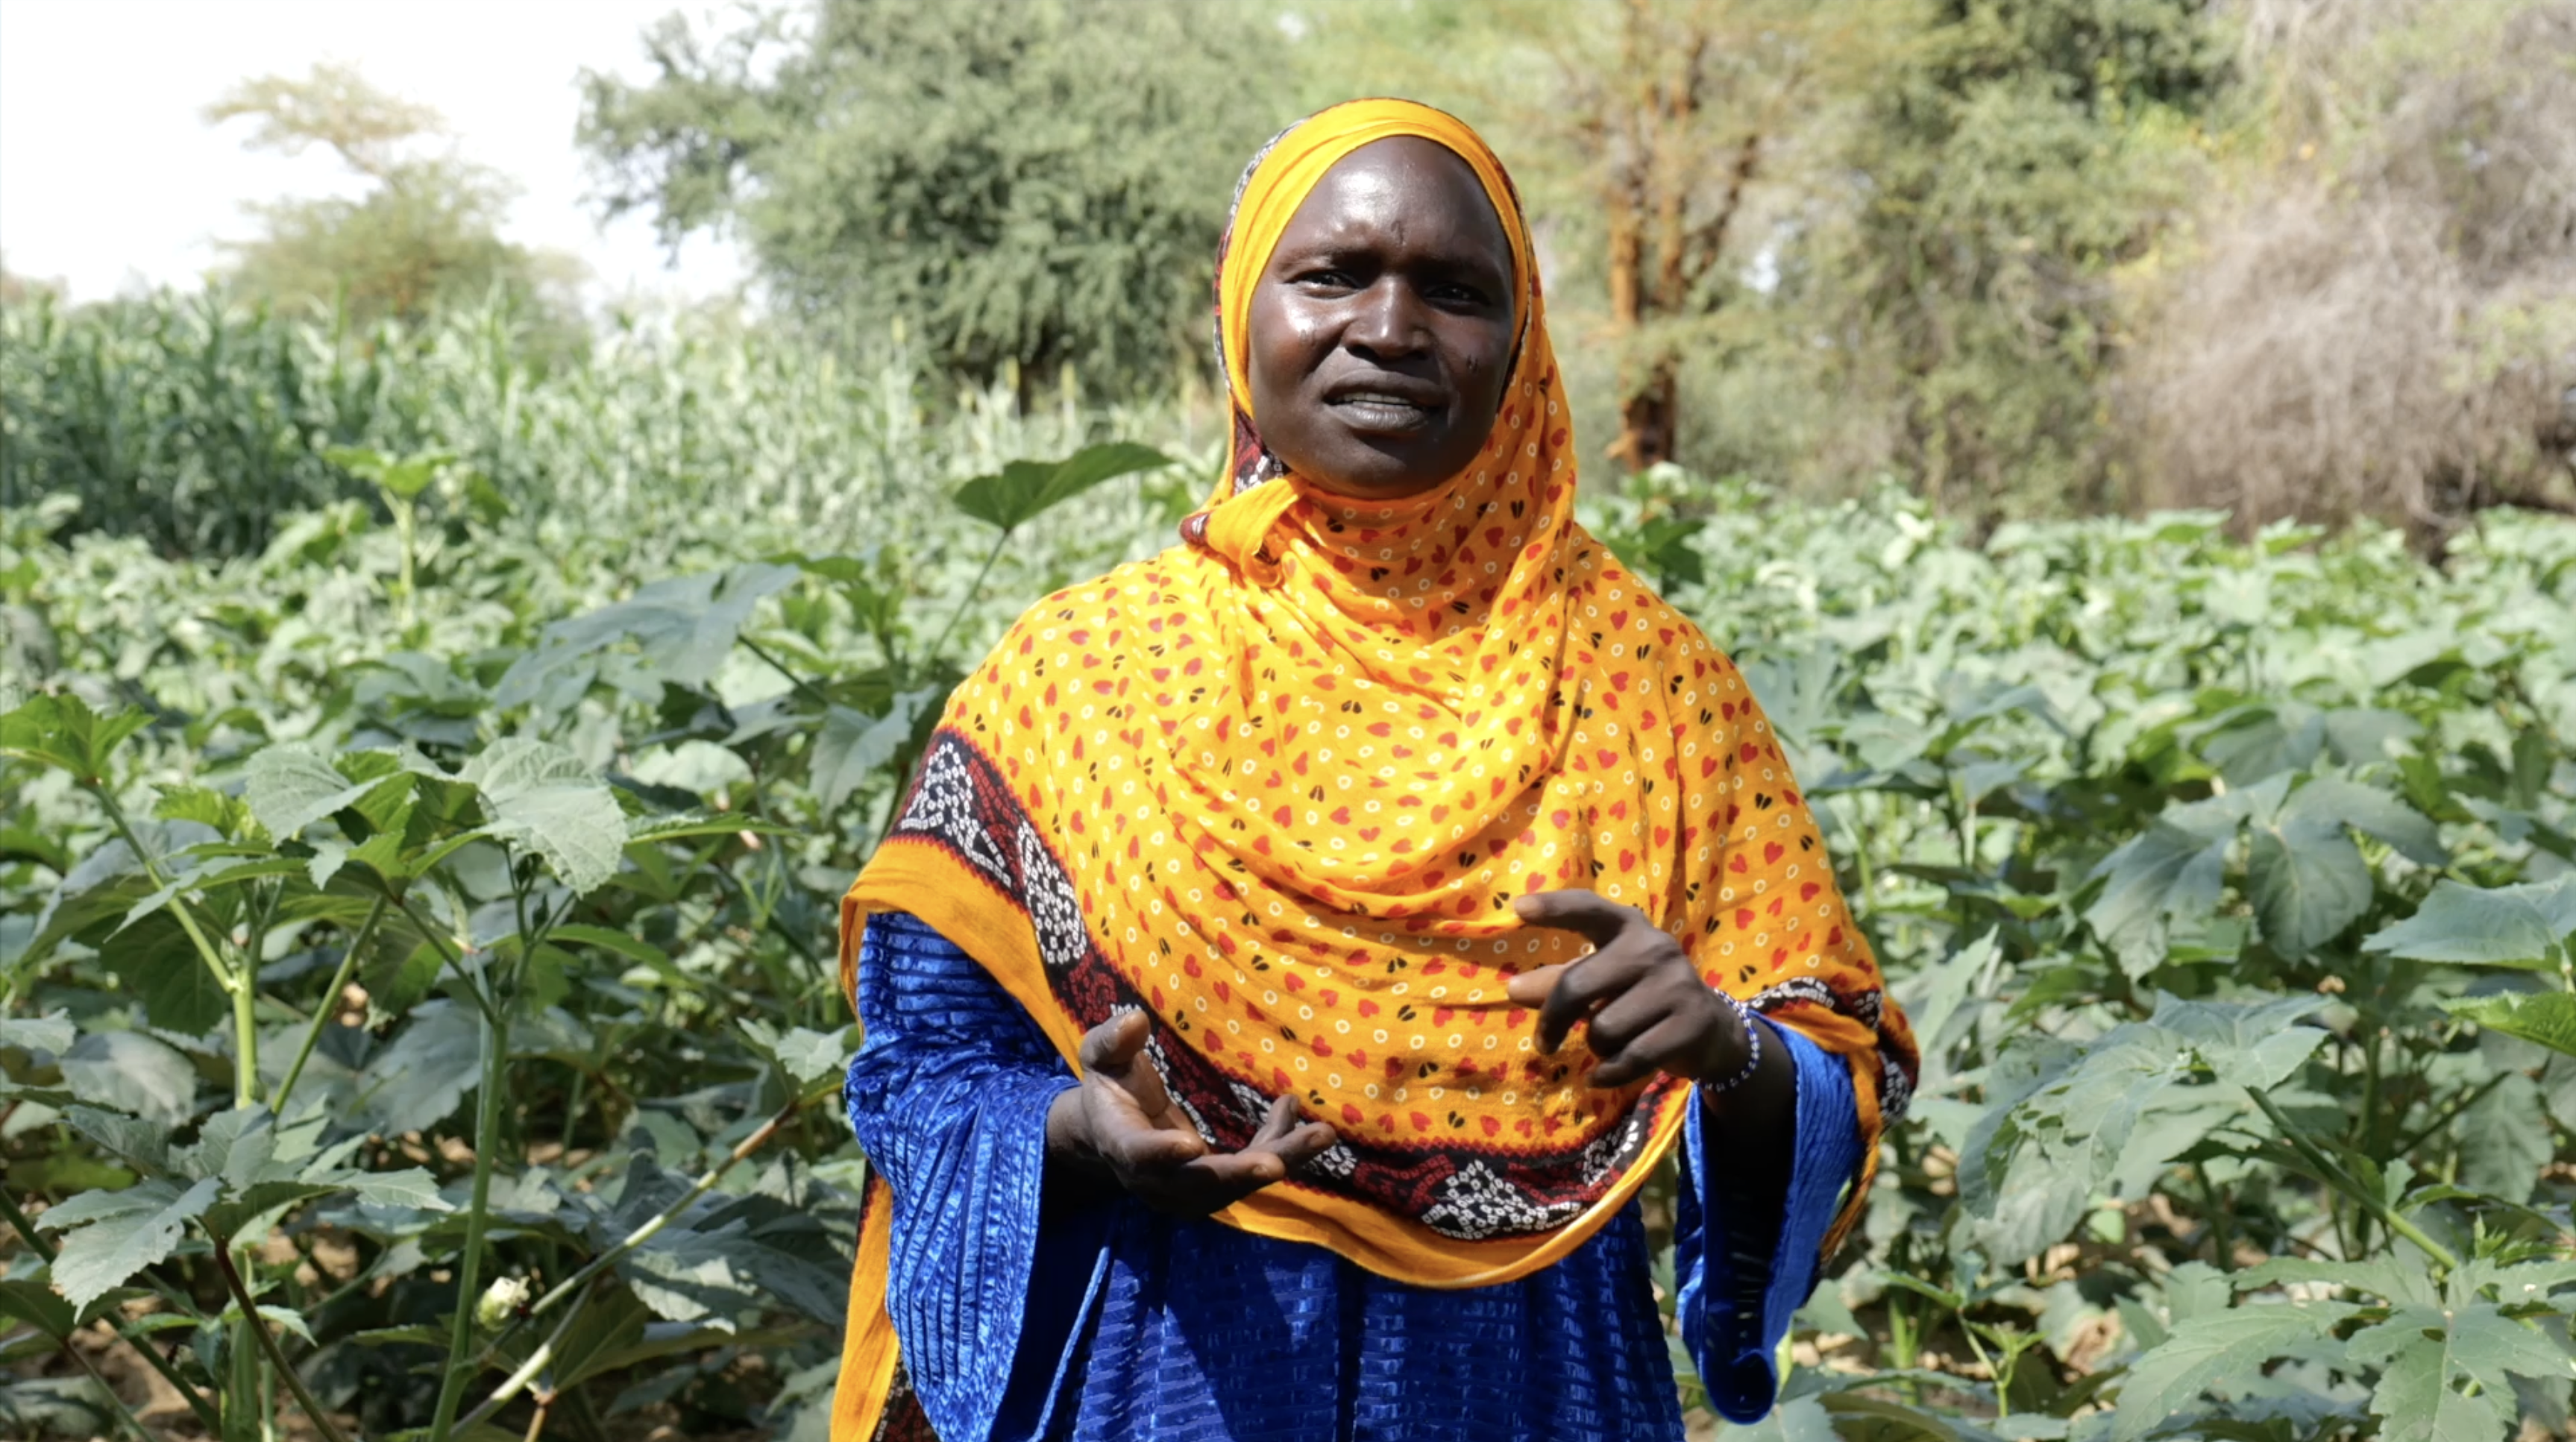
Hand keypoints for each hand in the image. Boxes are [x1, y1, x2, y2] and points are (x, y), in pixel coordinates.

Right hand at [1046, 1010, 1337, 1215]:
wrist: (1112, 1131)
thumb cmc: (1110, 1084)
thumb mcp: (1100, 1056)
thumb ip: (1112, 1041)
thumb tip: (1135, 1020)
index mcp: (1122, 1143)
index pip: (1139, 1154)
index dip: (1163, 1152)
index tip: (1191, 1144)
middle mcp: (1155, 1179)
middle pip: (1200, 1182)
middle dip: (1241, 1172)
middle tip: (1278, 1164)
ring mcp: (1186, 1189)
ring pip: (1236, 1182)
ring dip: (1280, 1159)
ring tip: (1321, 1134)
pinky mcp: (1213, 1186)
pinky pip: (1250, 1170)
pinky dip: (1278, 1145)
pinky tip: (1294, 1111)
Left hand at [1505, 889, 1750, 1088]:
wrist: (1711, 1029)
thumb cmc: (1642, 996)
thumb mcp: (1603, 981)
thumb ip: (1560, 981)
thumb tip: (1514, 989)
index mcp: (1628, 927)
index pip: (1588, 910)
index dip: (1555, 908)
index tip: (1518, 908)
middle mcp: (1654, 948)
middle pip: (1578, 985)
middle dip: (1554, 1020)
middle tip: (1545, 1042)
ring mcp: (1676, 985)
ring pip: (1603, 1029)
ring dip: (1596, 1046)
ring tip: (1612, 1043)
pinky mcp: (1690, 1024)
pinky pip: (1629, 1058)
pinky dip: (1608, 1073)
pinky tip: (1601, 1076)